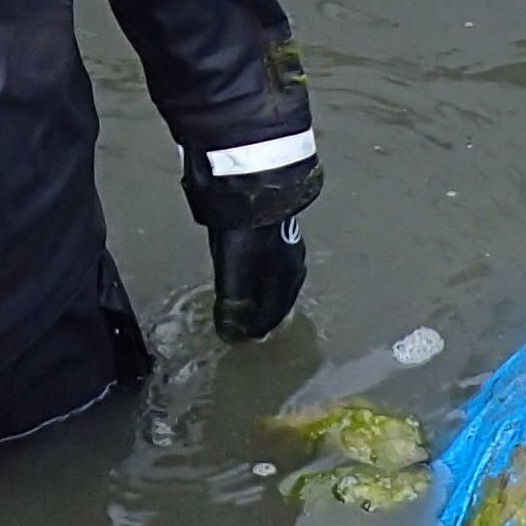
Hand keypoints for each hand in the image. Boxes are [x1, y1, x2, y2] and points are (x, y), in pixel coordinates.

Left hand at [210, 216, 305, 341]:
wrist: (254, 187)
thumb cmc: (246, 237)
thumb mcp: (234, 275)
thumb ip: (232, 306)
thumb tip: (230, 335)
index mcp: (286, 281)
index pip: (272, 316)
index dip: (255, 329)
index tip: (241, 338)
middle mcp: (294, 267)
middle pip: (279, 300)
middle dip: (265, 315)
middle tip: (251, 325)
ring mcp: (291, 247)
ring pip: (278, 281)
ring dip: (265, 295)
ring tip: (252, 302)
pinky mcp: (282, 231)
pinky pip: (274, 265)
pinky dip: (263, 277)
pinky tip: (254, 271)